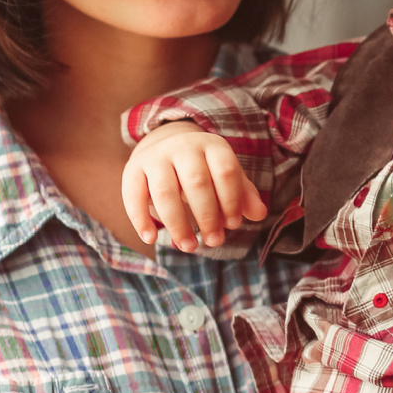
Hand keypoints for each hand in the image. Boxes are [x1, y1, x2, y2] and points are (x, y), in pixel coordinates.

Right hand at [122, 121, 265, 251]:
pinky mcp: (133, 168)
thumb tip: (259, 214)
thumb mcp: (226, 176)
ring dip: (178, 225)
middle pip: (196, 184)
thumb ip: (243, 194)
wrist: (165, 146)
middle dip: (207, 217)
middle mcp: (183, 146)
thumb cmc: (204, 169)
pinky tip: (151, 239)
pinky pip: (134, 195)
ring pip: (165, 192)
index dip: (231, 201)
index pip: (226, 172)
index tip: (233, 225)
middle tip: (214, 241)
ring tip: (189, 247)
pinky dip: (141, 220)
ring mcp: (156, 156)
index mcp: (211, 145)